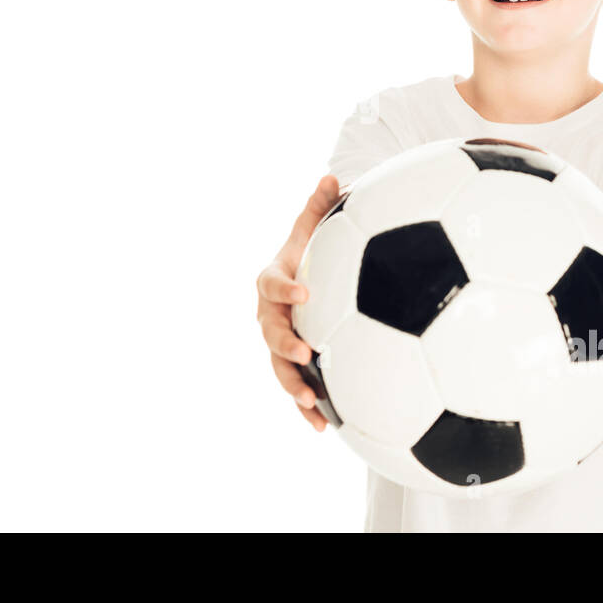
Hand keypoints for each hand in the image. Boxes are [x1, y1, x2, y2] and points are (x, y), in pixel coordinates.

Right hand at [255, 174, 347, 431]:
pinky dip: (306, 407)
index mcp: (273, 282)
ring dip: (293, 386)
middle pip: (270, 333)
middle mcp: (270, 316)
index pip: (273, 285)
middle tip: (303, 353)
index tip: (304, 292)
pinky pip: (296, 388)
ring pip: (278, 368)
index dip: (285, 289)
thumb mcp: (314, 229)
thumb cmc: (310, 253)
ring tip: (312, 401)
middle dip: (284, 345)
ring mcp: (277, 343)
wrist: (301, 283)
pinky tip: (324, 428)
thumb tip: (333, 174)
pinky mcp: (292, 365)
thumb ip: (320, 207)